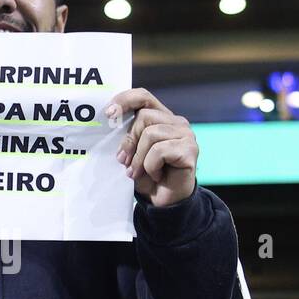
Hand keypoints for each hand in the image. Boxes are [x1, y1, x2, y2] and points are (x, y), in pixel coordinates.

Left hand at [106, 88, 197, 206]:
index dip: (125, 100)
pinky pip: (159, 151)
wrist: (163, 201)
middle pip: (144, 117)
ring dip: (139, 158)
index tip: (108, 113)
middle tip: (125, 161)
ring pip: (151, 134)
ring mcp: (186, 135)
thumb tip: (112, 119)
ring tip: (140, 172)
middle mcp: (176, 122)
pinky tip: (157, 175)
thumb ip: (126, 136)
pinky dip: (151, 166)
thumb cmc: (147, 176)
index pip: (143, 97)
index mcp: (161, 118)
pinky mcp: (190, 150)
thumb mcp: (131, 153)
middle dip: (130, 141)